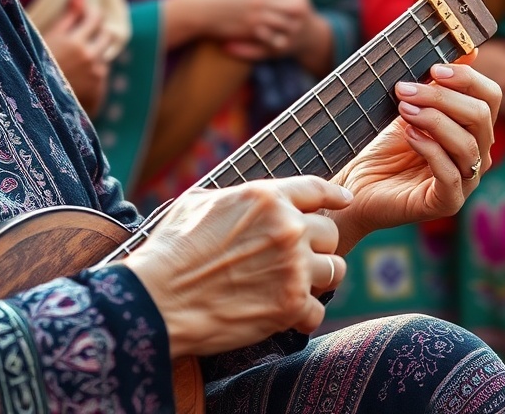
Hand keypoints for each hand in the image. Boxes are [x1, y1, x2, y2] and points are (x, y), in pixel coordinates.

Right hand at [42, 0, 112, 116]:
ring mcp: (96, 76)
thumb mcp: (49, 36)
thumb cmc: (35, 64)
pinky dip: (92, 73)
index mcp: (75, 42)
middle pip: (108, 35)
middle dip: (99, 33)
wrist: (32, 102)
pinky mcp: (99, 91)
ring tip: (74, 61)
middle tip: (83, 37)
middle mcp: (89, 58)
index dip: (91, 14)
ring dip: (94, 55)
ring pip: (104, 56)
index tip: (84, 17)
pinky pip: (101, 75)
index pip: (96, 17)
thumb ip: (70, 13)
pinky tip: (76, 76)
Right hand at [124, 177, 352, 358]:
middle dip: (316, 244)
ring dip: (317, 278)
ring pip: (334, 270)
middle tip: (295, 258)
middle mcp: (286, 228)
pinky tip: (280, 313)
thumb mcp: (198, 202)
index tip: (345, 200)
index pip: (316, 189)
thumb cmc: (171, 248)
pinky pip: (318, 310)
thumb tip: (248, 199)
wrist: (159, 296)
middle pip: (330, 232)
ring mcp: (292, 267)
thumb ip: (236, 197)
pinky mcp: (290, 306)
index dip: (334, 194)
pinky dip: (302, 315)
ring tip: (291, 284)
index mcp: (264, 197)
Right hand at [165, 0, 295, 47]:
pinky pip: (270, 39)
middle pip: (292, 11)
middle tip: (294, 10)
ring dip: (288, 24)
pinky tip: (274, 32)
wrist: (198, 11)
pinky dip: (276, 36)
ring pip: (284, 27)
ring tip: (286, 21)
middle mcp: (260, 8)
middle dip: (296, 11)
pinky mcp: (248, 34)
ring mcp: (255, 23)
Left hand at [221, 0, 333, 74]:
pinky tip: (226, 46)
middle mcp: (294, 22)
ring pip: (262, 37)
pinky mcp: (277, 54)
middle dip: (243, 14)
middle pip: (265, 15)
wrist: (307, 34)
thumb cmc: (292, 2)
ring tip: (219, 29)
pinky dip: (243, 50)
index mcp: (296, 1)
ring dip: (242, 34)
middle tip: (217, 10)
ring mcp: (286, 40)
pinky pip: (258, 53)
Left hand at [330, 57, 499, 254]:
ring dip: (434, 120)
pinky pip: (451, 176)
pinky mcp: (446, 203)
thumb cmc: (381, 145)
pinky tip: (410, 135)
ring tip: (403, 108)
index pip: (489, 97)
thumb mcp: (406, 106)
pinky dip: (432, 150)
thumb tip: (468, 47)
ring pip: (468, 145)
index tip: (433, 69)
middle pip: (481, 117)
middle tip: (404, 89)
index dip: (467, 79)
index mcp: (470, 129)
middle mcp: (475, 155)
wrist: (354, 183)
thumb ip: (432, 82)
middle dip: (442, 97)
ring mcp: (464, 182)